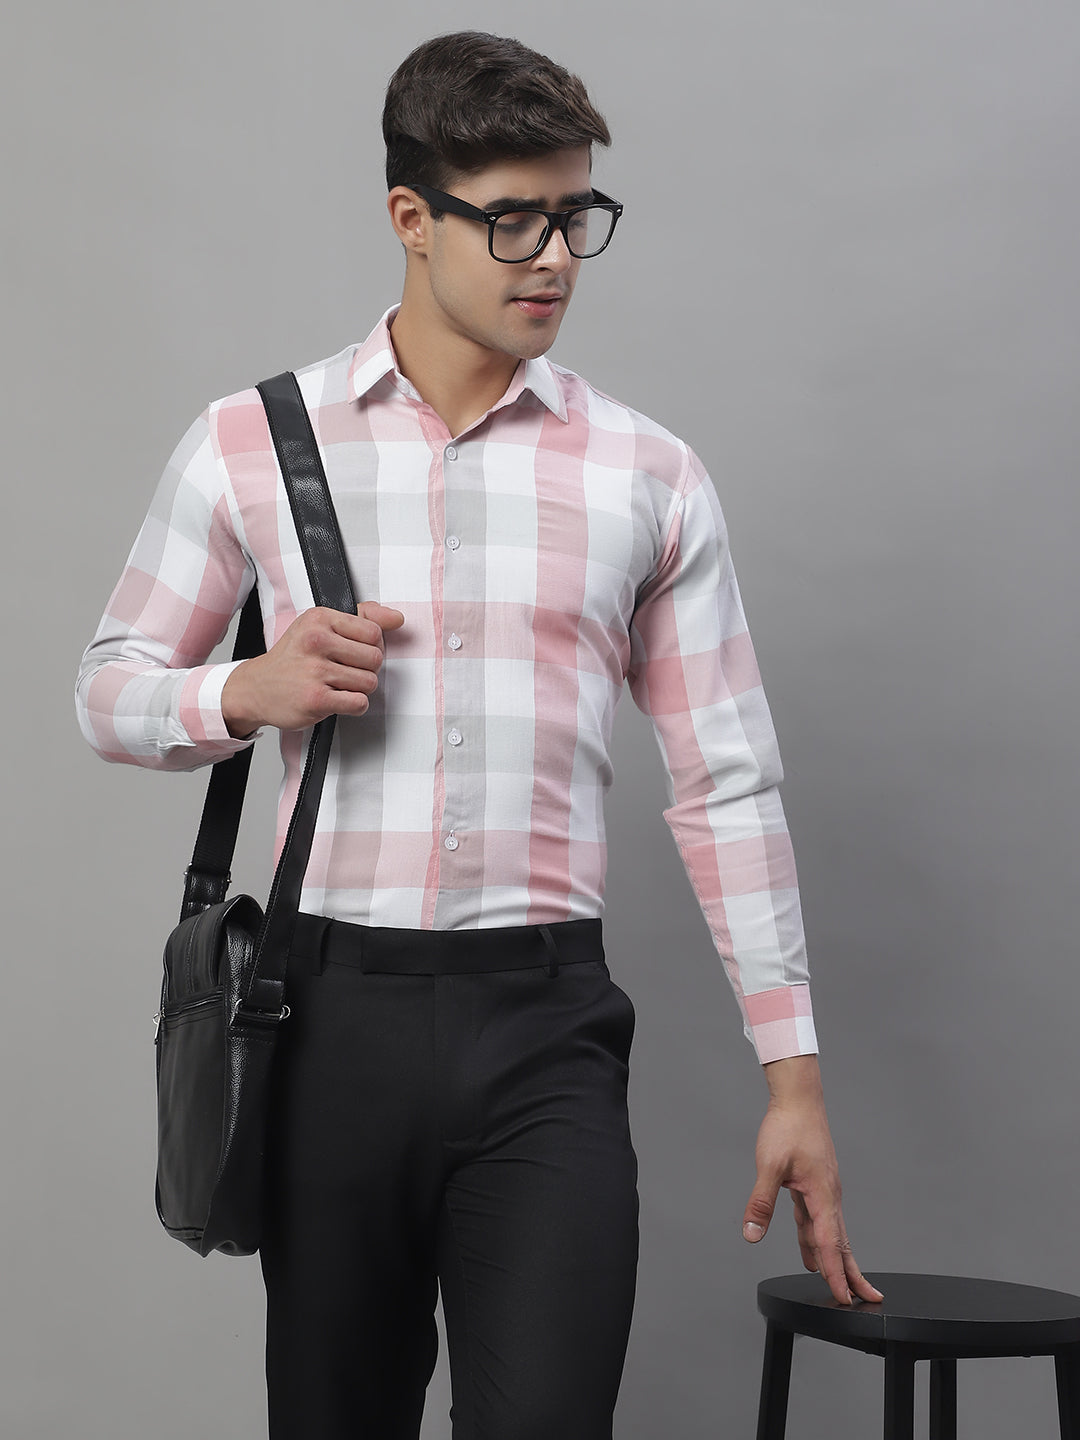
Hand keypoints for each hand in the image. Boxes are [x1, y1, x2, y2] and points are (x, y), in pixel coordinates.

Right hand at [222, 602, 404, 734]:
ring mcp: (315, 671)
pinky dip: (354, 705)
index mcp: (320, 619)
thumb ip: (362, 617)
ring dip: (360, 688)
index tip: (355, 651)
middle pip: (376, 658)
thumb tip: (397, 618)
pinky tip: (338, 699)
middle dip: (367, 668)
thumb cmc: (293, 657)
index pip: (373, 631)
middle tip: (346, 671)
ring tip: (339, 685)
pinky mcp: (316, 699)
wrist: (257, 688)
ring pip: (370, 682)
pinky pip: (359, 703)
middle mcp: (316, 641)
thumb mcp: (320, 626)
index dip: (371, 645)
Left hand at [741, 1055, 882, 1306]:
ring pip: (831, 1231)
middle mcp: (829, 1196)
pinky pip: (819, 1219)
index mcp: (822, 1195)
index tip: (843, 1298)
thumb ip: (761, 1202)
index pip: (830, 1244)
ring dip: (835, 1258)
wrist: (798, 1099)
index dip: (836, 1273)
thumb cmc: (787, 1128)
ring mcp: (824, 1190)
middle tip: (867, 1300)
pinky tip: (810, 1250)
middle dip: (851, 1272)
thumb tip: (751, 1233)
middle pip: (842, 1243)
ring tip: (837, 1283)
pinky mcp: (816, 1184)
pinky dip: (818, 1238)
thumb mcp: (769, 1166)